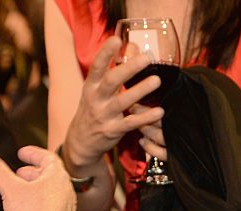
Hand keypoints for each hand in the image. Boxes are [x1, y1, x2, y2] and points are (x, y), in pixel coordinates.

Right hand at [0, 145, 74, 210]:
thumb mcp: (9, 188)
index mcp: (57, 178)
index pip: (49, 158)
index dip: (34, 153)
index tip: (22, 153)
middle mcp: (67, 191)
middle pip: (51, 175)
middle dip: (32, 172)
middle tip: (19, 173)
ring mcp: (69, 207)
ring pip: (53, 191)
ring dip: (37, 187)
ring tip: (22, 191)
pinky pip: (54, 206)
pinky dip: (42, 202)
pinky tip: (30, 209)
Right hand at [60, 36, 165, 171]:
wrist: (81, 141)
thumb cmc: (94, 109)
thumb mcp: (96, 90)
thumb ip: (113, 70)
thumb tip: (132, 46)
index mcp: (91, 86)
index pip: (97, 66)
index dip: (105, 53)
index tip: (116, 39)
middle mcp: (95, 99)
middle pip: (111, 81)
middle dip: (128, 69)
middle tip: (146, 58)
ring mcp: (104, 115)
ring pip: (123, 102)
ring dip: (140, 90)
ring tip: (157, 81)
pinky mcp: (113, 131)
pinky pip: (131, 123)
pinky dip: (145, 117)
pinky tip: (159, 111)